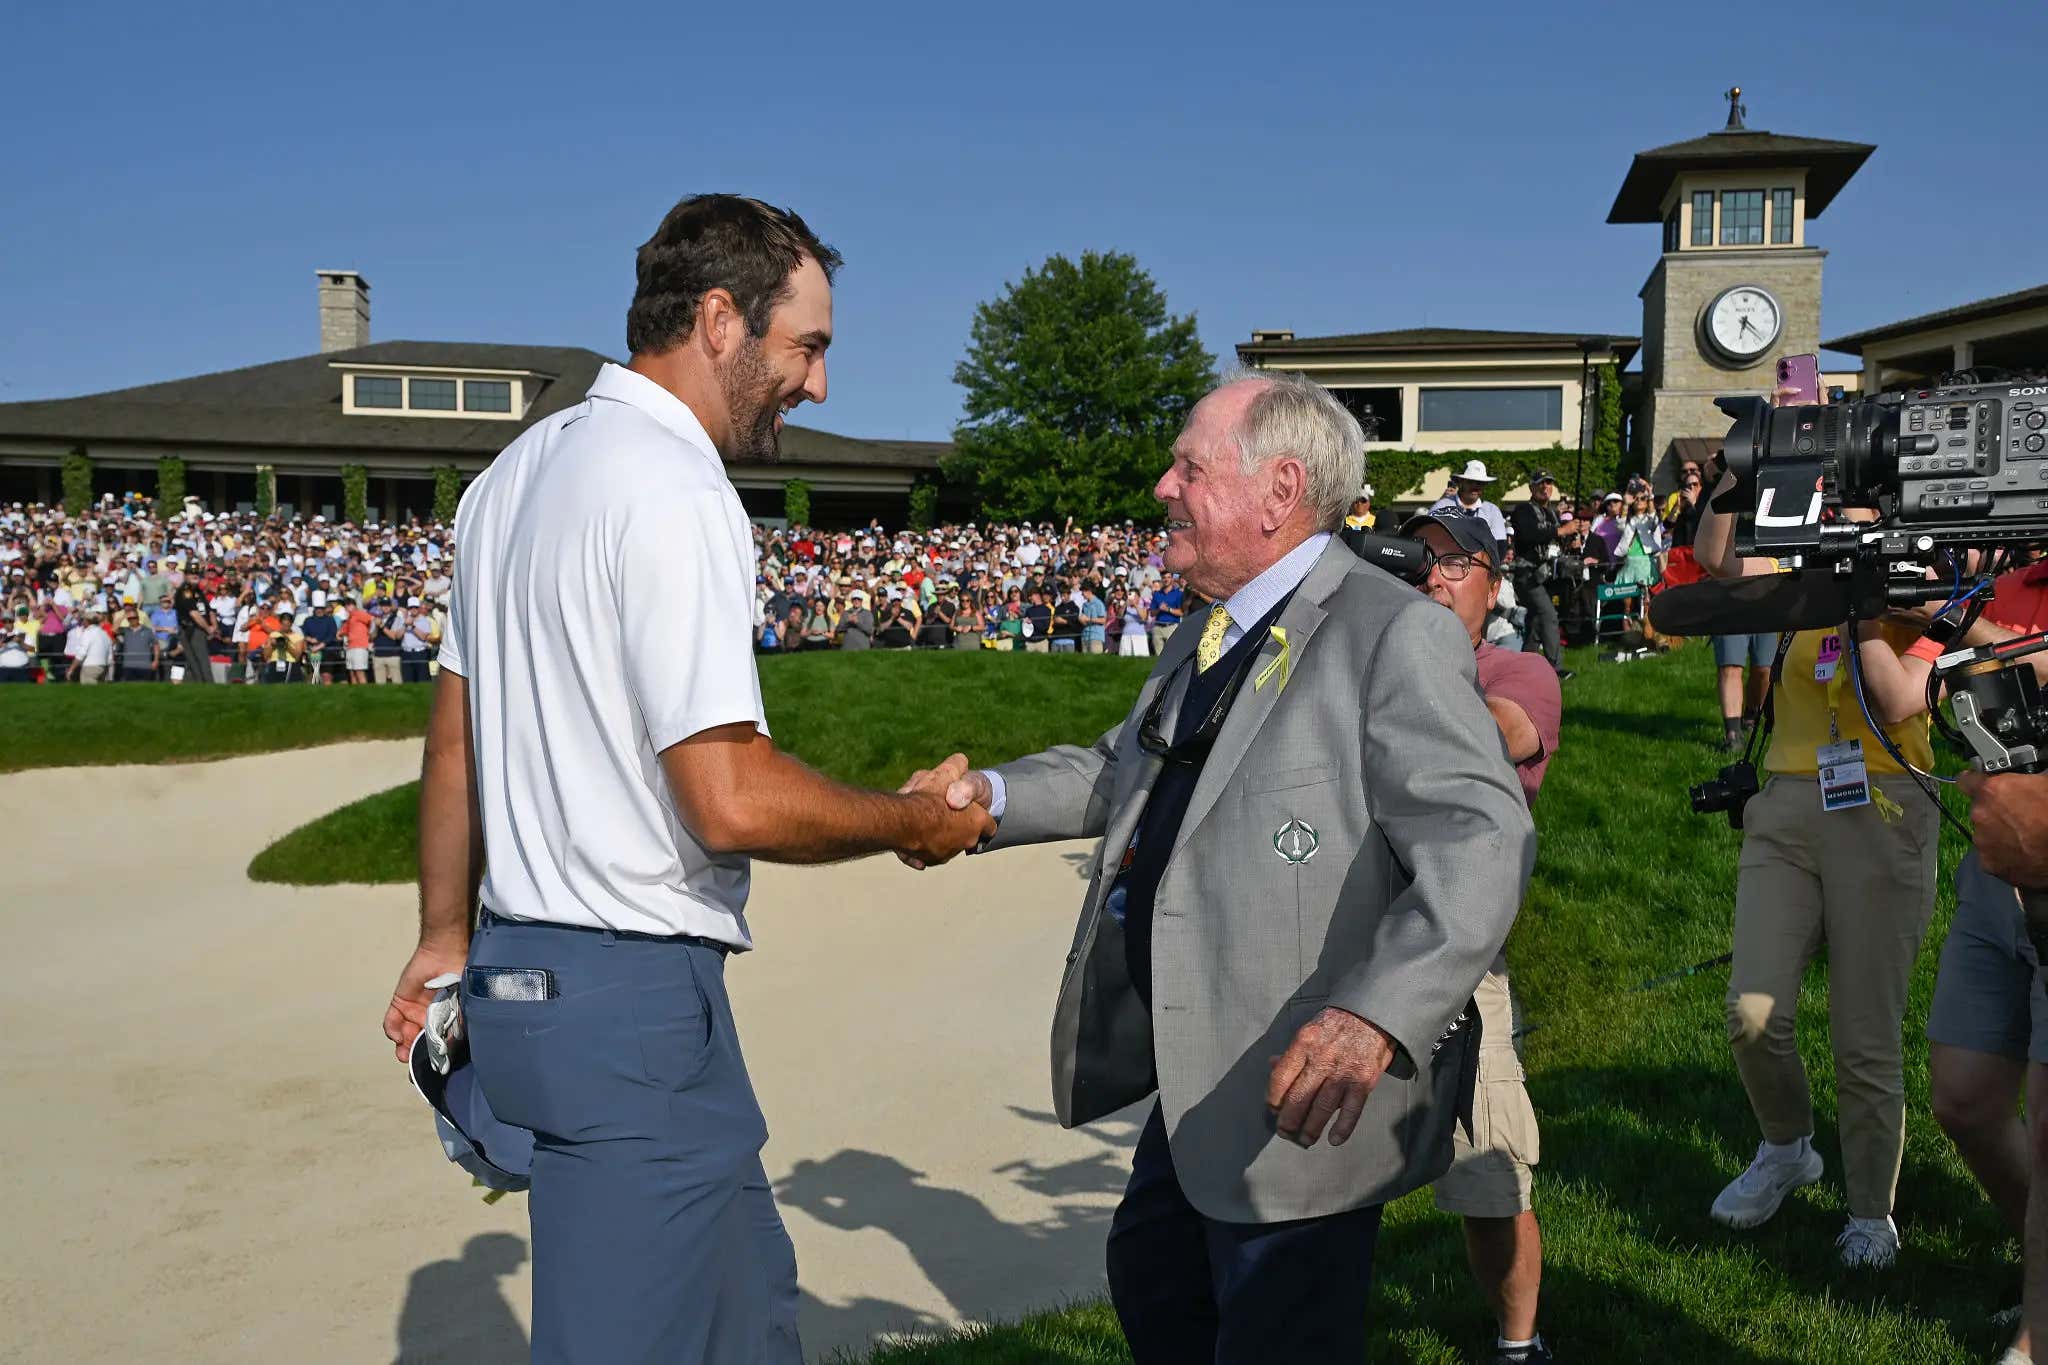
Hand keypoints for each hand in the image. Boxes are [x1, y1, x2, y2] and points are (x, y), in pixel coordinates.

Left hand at [383, 936, 467, 1062]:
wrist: (444, 956)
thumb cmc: (459, 980)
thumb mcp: (461, 1011)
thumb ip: (452, 1033)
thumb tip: (443, 1057)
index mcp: (446, 1024)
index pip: (436, 1047)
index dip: (430, 1060)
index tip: (424, 1072)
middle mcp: (429, 1021)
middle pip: (417, 1044)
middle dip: (413, 1054)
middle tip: (412, 1059)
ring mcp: (414, 1012)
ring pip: (404, 1036)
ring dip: (402, 1045)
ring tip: (404, 1048)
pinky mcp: (399, 1003)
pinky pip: (391, 1022)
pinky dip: (392, 1030)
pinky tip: (397, 1033)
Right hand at [896, 755, 994, 868]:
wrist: (901, 822)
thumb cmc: (929, 795)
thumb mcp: (947, 772)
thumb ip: (957, 765)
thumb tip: (961, 762)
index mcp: (977, 821)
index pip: (989, 825)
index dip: (979, 816)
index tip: (971, 811)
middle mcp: (965, 841)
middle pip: (965, 835)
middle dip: (957, 826)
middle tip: (941, 811)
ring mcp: (946, 854)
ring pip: (945, 846)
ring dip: (938, 837)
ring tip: (923, 821)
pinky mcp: (927, 861)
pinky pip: (926, 857)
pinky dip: (922, 851)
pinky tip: (913, 839)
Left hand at [1266, 1006, 1396, 1147]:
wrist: (1373, 1013)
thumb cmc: (1337, 1022)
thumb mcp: (1310, 1029)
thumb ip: (1292, 1050)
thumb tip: (1271, 1065)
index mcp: (1304, 1043)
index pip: (1280, 1079)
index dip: (1273, 1100)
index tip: (1273, 1109)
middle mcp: (1322, 1058)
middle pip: (1298, 1098)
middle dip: (1288, 1120)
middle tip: (1285, 1132)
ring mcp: (1344, 1071)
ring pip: (1322, 1108)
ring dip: (1311, 1128)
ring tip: (1305, 1140)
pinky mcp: (1364, 1081)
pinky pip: (1352, 1110)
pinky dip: (1343, 1128)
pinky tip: (1334, 1140)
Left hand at [1960, 770, 2047, 886]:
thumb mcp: (2043, 783)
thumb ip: (2021, 780)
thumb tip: (2022, 780)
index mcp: (1991, 791)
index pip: (1966, 781)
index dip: (1973, 782)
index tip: (1977, 785)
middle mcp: (1980, 815)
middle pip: (1979, 811)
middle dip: (1994, 813)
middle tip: (2017, 817)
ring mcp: (1982, 841)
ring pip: (1984, 834)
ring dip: (1998, 834)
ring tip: (2022, 837)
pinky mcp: (1989, 864)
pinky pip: (1991, 856)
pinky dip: (2003, 855)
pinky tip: (2021, 852)